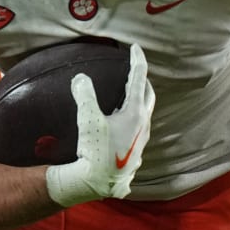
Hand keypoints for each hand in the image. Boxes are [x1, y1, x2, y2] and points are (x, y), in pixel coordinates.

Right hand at [45, 43, 155, 206]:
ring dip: (139, 101)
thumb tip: (81, 78)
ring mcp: (141, 140)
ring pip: (145, 114)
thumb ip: (84, 95)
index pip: (139, 78)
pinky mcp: (136, 153)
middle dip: (143, 80)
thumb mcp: (87, 120)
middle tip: (135, 71)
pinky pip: (139, 130)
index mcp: (135, 112)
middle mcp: (143, 125)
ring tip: (128, 97)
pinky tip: (122, 126)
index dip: (137, 60)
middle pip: (148, 95)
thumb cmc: (94, 150)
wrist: (98, 182)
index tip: (134, 47)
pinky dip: (134, 119)